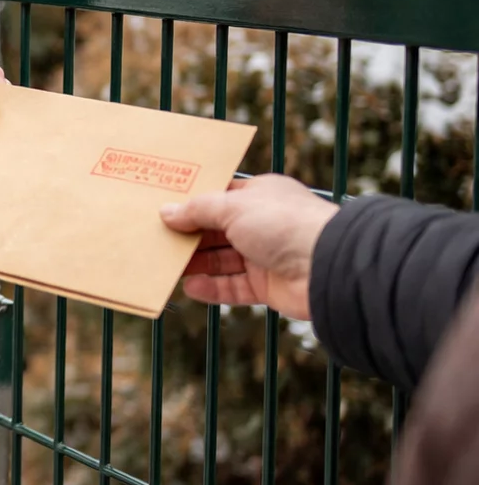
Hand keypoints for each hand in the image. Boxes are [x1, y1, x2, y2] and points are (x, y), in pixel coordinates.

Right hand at [159, 174, 339, 319]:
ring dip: (196, 263)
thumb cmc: (285, 224)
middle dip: (189, 235)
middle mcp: (263, 224)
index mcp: (260, 196)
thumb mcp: (233, 207)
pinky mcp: (268, 286)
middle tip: (158, 239)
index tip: (165, 207)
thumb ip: (197, 210)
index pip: (221, 196)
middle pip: (217, 230)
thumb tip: (167, 212)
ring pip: (222, 260)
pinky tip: (191, 286)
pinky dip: (212, 288)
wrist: (326, 267)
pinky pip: (233, 287)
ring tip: (168, 265)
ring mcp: (265, 256)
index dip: (194, 202)